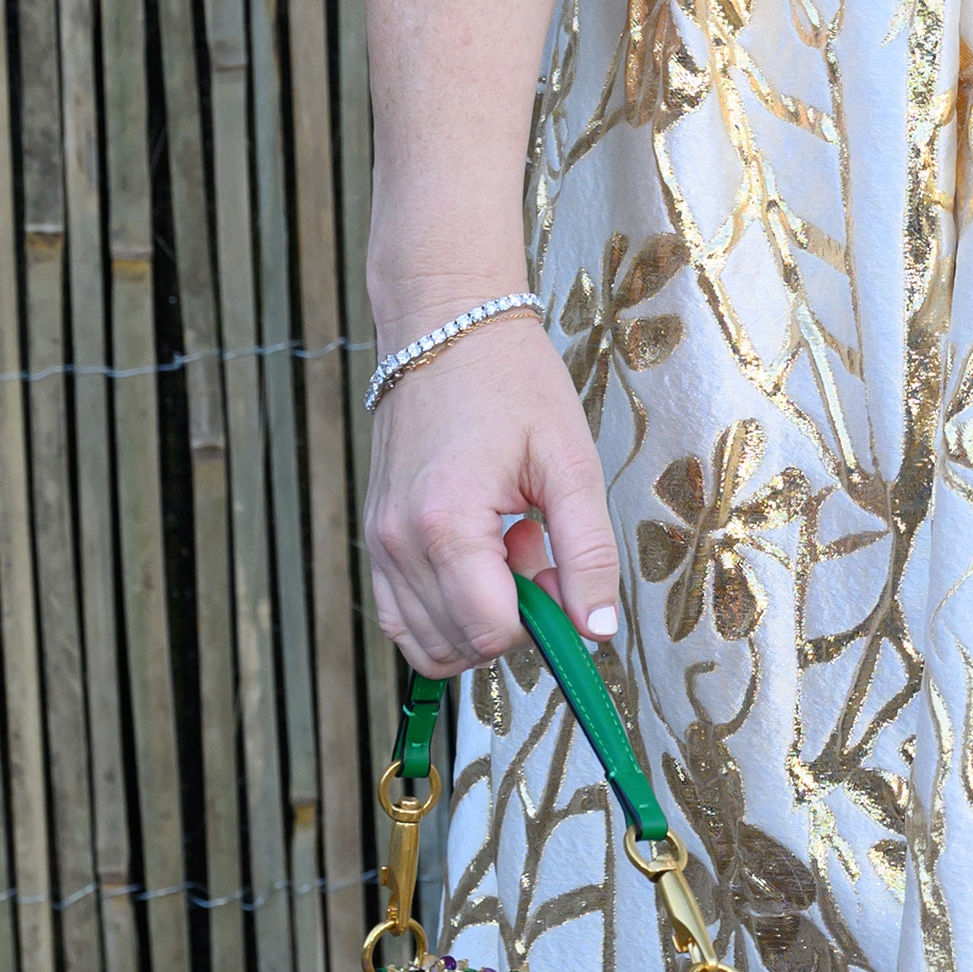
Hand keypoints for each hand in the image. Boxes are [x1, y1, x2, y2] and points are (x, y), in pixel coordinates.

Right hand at [365, 318, 620, 675]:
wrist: (447, 327)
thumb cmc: (511, 382)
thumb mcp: (570, 463)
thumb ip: (588, 553)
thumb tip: (598, 630)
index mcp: (447, 524)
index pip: (490, 632)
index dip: (539, 622)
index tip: (558, 569)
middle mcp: (399, 541)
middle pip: (459, 644)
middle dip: (510, 619)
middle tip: (534, 549)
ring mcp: (379, 541)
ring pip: (426, 642)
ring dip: (476, 616)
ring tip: (505, 548)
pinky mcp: (374, 536)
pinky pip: (399, 616)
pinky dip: (443, 612)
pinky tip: (476, 558)